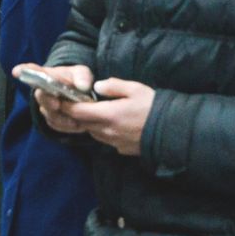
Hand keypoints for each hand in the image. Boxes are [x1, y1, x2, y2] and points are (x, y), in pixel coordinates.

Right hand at [28, 64, 94, 133]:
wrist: (79, 95)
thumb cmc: (77, 80)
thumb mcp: (82, 73)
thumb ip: (82, 77)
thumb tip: (83, 86)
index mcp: (48, 75)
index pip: (32, 71)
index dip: (23, 71)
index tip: (16, 71)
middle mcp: (42, 91)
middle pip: (40, 96)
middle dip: (47, 101)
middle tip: (57, 104)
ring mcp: (46, 107)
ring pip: (48, 114)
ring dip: (61, 117)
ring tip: (76, 120)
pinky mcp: (52, 120)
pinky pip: (56, 126)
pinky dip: (67, 127)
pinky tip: (79, 125)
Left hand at [34, 70, 156, 155]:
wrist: (173, 131)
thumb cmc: (154, 107)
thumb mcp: (134, 89)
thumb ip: (112, 86)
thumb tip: (96, 87)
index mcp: (108, 115)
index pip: (78, 112)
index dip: (67, 105)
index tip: (61, 97)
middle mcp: (107, 131)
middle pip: (83, 123)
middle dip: (77, 113)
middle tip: (75, 102)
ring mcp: (114, 142)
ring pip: (94, 132)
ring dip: (90, 122)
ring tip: (94, 111)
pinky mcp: (122, 149)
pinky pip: (106, 139)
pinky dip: (103, 130)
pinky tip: (112, 123)